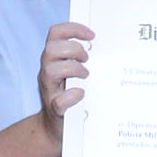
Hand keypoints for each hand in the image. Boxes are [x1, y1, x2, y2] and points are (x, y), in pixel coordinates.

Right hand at [37, 21, 91, 140]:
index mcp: (54, 60)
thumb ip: (84, 61)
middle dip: (73, 49)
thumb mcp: (76, 75)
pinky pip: (59, 101)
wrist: (57, 128)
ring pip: (51, 70)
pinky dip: (72, 97)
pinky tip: (82, 94)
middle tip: (87, 59)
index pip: (55, 33)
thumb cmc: (71, 97)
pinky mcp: (55, 110)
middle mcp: (47, 72)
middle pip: (51, 48)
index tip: (92, 35)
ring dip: (73, 69)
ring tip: (86, 76)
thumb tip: (109, 49)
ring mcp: (49, 90)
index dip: (72, 28)